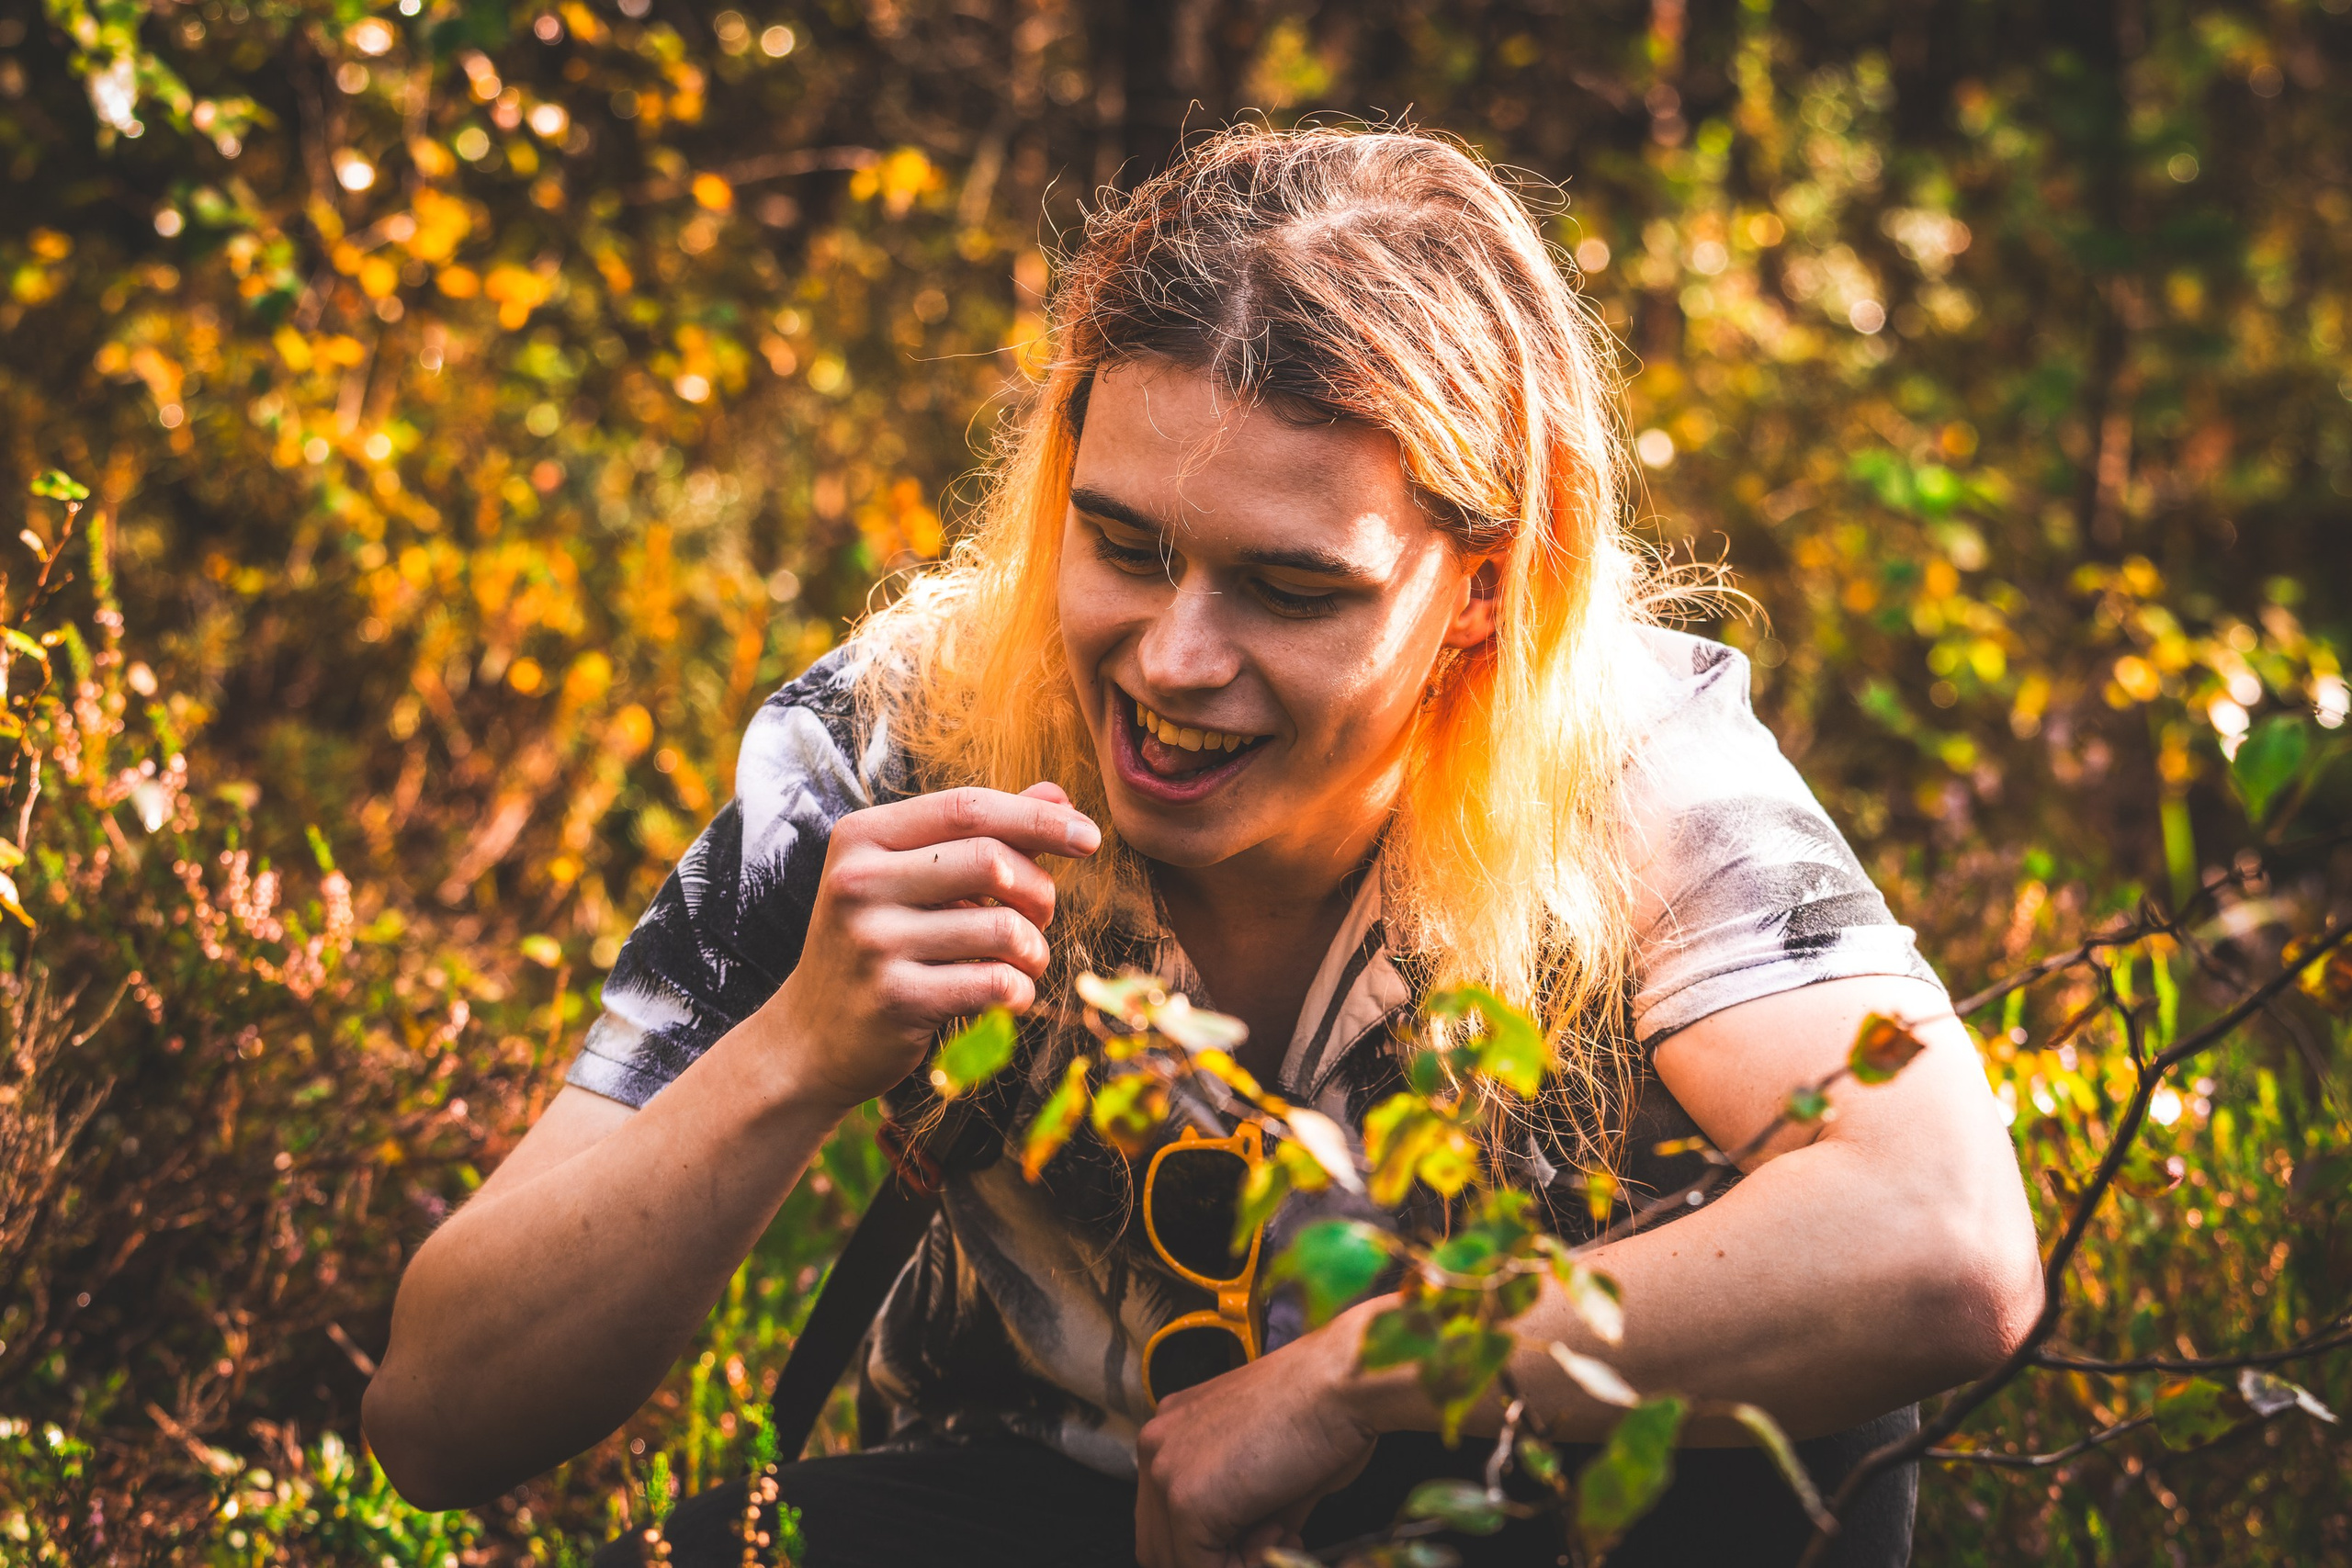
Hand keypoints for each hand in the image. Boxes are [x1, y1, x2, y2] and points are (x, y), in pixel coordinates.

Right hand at [759, 781, 1099, 1114]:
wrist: (810, 1039)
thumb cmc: (877, 944)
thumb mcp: (911, 877)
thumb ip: (982, 833)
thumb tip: (1057, 794)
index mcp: (863, 836)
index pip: (967, 807)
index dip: (1038, 817)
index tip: (1089, 837)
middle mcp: (860, 881)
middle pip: (992, 860)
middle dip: (1040, 890)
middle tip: (1040, 915)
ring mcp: (873, 942)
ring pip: (1003, 928)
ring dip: (1034, 949)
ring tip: (1023, 961)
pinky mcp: (896, 999)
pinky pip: (995, 982)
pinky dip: (1020, 989)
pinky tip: (1008, 994)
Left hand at [1135, 1317, 1381, 1567]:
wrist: (1339, 1384)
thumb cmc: (1322, 1409)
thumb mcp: (1268, 1462)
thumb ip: (1245, 1509)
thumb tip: (1256, 1545)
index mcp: (1172, 1429)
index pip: (1166, 1515)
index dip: (1217, 1538)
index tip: (1269, 1528)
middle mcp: (1157, 1445)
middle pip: (1160, 1541)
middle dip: (1218, 1554)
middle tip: (1273, 1538)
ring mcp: (1165, 1473)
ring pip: (1176, 1559)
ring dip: (1233, 1561)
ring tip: (1280, 1533)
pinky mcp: (1186, 1501)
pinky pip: (1199, 1566)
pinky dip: (1244, 1566)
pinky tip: (1279, 1530)